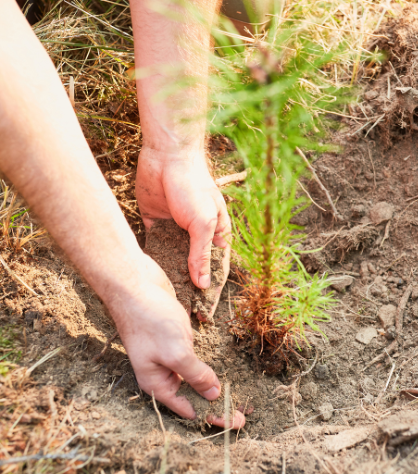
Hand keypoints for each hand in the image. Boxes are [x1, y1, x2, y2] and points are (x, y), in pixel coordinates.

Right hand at [107, 254, 244, 427]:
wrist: (135, 284)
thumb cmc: (151, 319)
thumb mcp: (176, 352)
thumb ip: (195, 374)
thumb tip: (214, 395)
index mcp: (157, 383)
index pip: (189, 409)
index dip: (213, 417)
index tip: (236, 423)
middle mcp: (162, 373)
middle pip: (193, 396)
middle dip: (216, 405)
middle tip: (243, 417)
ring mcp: (169, 355)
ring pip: (194, 378)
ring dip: (213, 387)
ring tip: (235, 399)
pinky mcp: (176, 339)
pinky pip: (194, 359)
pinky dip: (207, 367)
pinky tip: (219, 372)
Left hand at [135, 147, 230, 318]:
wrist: (168, 156)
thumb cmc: (194, 186)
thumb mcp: (203, 222)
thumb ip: (201, 254)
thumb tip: (204, 284)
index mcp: (215, 235)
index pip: (214, 270)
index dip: (210, 294)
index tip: (204, 316)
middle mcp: (195, 235)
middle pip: (193, 269)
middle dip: (188, 291)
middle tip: (181, 316)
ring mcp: (175, 230)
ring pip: (172, 261)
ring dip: (169, 278)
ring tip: (162, 303)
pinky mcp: (155, 223)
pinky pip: (154, 247)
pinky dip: (152, 261)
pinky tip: (146, 279)